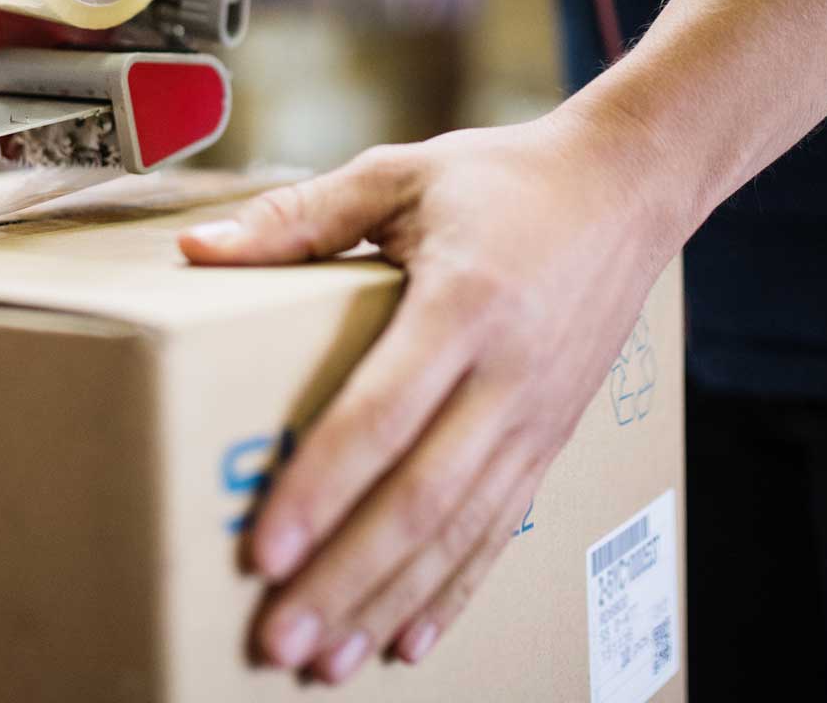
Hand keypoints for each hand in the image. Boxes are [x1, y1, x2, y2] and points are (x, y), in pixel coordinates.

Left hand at [177, 105, 682, 684]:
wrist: (628, 189)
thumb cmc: (503, 178)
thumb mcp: (398, 172)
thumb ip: (298, 217)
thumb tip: (198, 251)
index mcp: (462, 303)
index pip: (381, 414)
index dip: (320, 489)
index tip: (263, 551)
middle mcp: (506, 374)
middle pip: (420, 497)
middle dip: (346, 577)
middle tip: (279, 642)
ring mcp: (535, 417)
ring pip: (460, 532)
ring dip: (390, 602)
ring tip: (326, 664)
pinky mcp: (551, 439)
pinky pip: (500, 529)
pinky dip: (454, 591)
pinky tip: (408, 640)